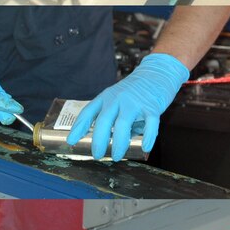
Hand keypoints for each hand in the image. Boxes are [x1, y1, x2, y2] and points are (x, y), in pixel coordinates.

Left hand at [66, 53, 188, 160]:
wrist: (158, 73)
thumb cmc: (134, 91)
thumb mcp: (116, 99)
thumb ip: (111, 119)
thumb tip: (108, 141)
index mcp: (105, 97)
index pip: (88, 112)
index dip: (78, 127)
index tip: (71, 141)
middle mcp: (117, 99)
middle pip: (103, 121)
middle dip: (98, 141)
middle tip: (97, 155)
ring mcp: (134, 102)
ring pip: (122, 124)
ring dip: (118, 143)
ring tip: (116, 156)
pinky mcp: (151, 106)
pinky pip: (150, 123)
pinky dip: (147, 136)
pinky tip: (145, 147)